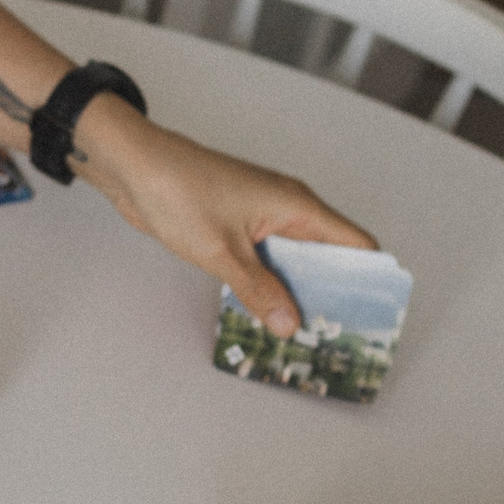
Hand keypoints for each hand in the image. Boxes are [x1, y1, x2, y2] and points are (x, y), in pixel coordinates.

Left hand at [75, 103, 375, 336]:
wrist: (132, 166)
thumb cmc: (177, 191)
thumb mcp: (222, 252)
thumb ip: (259, 291)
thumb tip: (290, 324)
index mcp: (297, 206)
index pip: (355, 244)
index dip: (368, 280)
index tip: (370, 317)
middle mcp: (287, 209)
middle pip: (329, 257)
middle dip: (333, 295)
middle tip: (333, 337)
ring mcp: (262, 218)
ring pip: (296, 261)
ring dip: (298, 293)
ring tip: (302, 334)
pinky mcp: (239, 227)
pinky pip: (268, 261)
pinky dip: (272, 285)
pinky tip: (267, 313)